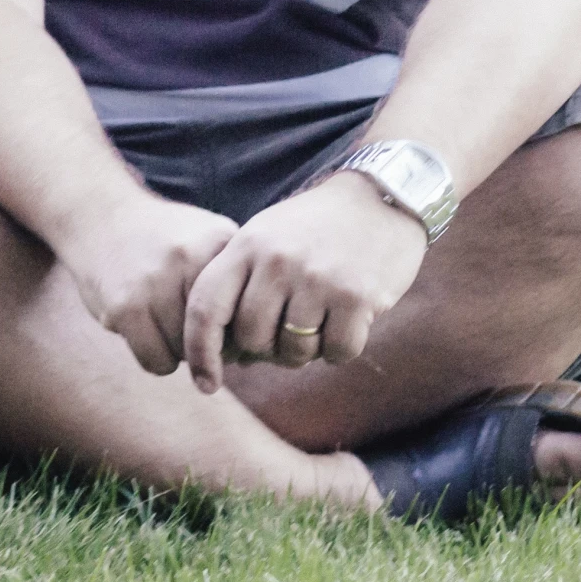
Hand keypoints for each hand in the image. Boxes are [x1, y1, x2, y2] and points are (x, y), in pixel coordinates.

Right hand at [55, 193, 239, 377]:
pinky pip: (157, 361)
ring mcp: (155, 283)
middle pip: (221, 334)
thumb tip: (253, 356)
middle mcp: (189, 259)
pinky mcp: (125, 307)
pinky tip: (148, 333)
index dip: (240, 328)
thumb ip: (237, 279)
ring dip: (180, 350)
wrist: (100, 215)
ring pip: (188, 353)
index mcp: (218, 241)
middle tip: (191, 327)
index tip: (227, 328)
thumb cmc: (163, 239)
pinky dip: (156, 358)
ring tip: (167, 325)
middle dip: (209, 341)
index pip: (248, 311)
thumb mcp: (206, 238)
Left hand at [180, 173, 428, 392]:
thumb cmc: (314, 229)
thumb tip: (229, 357)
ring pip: (294, 351)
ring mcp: (316, 279)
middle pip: (251, 339)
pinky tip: (349, 321)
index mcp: (245, 246)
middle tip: (287, 333)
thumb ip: (241, 287)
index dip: (200, 352)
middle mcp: (276, 262)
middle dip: (266, 350)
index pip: (205, 308)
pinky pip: (337, 352)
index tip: (206, 384)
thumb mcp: (265, 239)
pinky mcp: (357, 296)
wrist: (380, 197)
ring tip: (320, 320)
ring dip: (306, 350)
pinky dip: (341, 349)